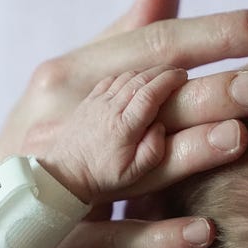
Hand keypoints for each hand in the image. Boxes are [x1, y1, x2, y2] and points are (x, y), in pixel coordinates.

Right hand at [0, 0, 247, 247]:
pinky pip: (107, 240)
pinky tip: (204, 232)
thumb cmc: (51, 127)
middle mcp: (58, 120)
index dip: (211, 35)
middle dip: (203, 92)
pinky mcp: (53, 238)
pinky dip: (154, 236)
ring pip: (126, 167)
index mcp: (69, 74)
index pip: (149, 46)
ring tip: (238, 139)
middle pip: (140, 103)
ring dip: (184, 154)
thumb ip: (128, 38)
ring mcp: (51, 179)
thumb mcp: (79, 78)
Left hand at [41, 65, 187, 202]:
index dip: (168, 80)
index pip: (150, 93)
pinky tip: (137, 81)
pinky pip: (111, 79)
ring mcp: (97, 102)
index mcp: (124, 126)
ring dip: (146, 72)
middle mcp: (110, 108)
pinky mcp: (89, 100)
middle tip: (178, 73)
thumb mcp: (133, 173)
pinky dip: (128, 75)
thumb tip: (161, 126)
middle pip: (140, 79)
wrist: (65, 173)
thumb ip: (153, 150)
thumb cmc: (102, 175)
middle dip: (162, 71)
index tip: (182, 76)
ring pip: (126, 76)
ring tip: (162, 76)